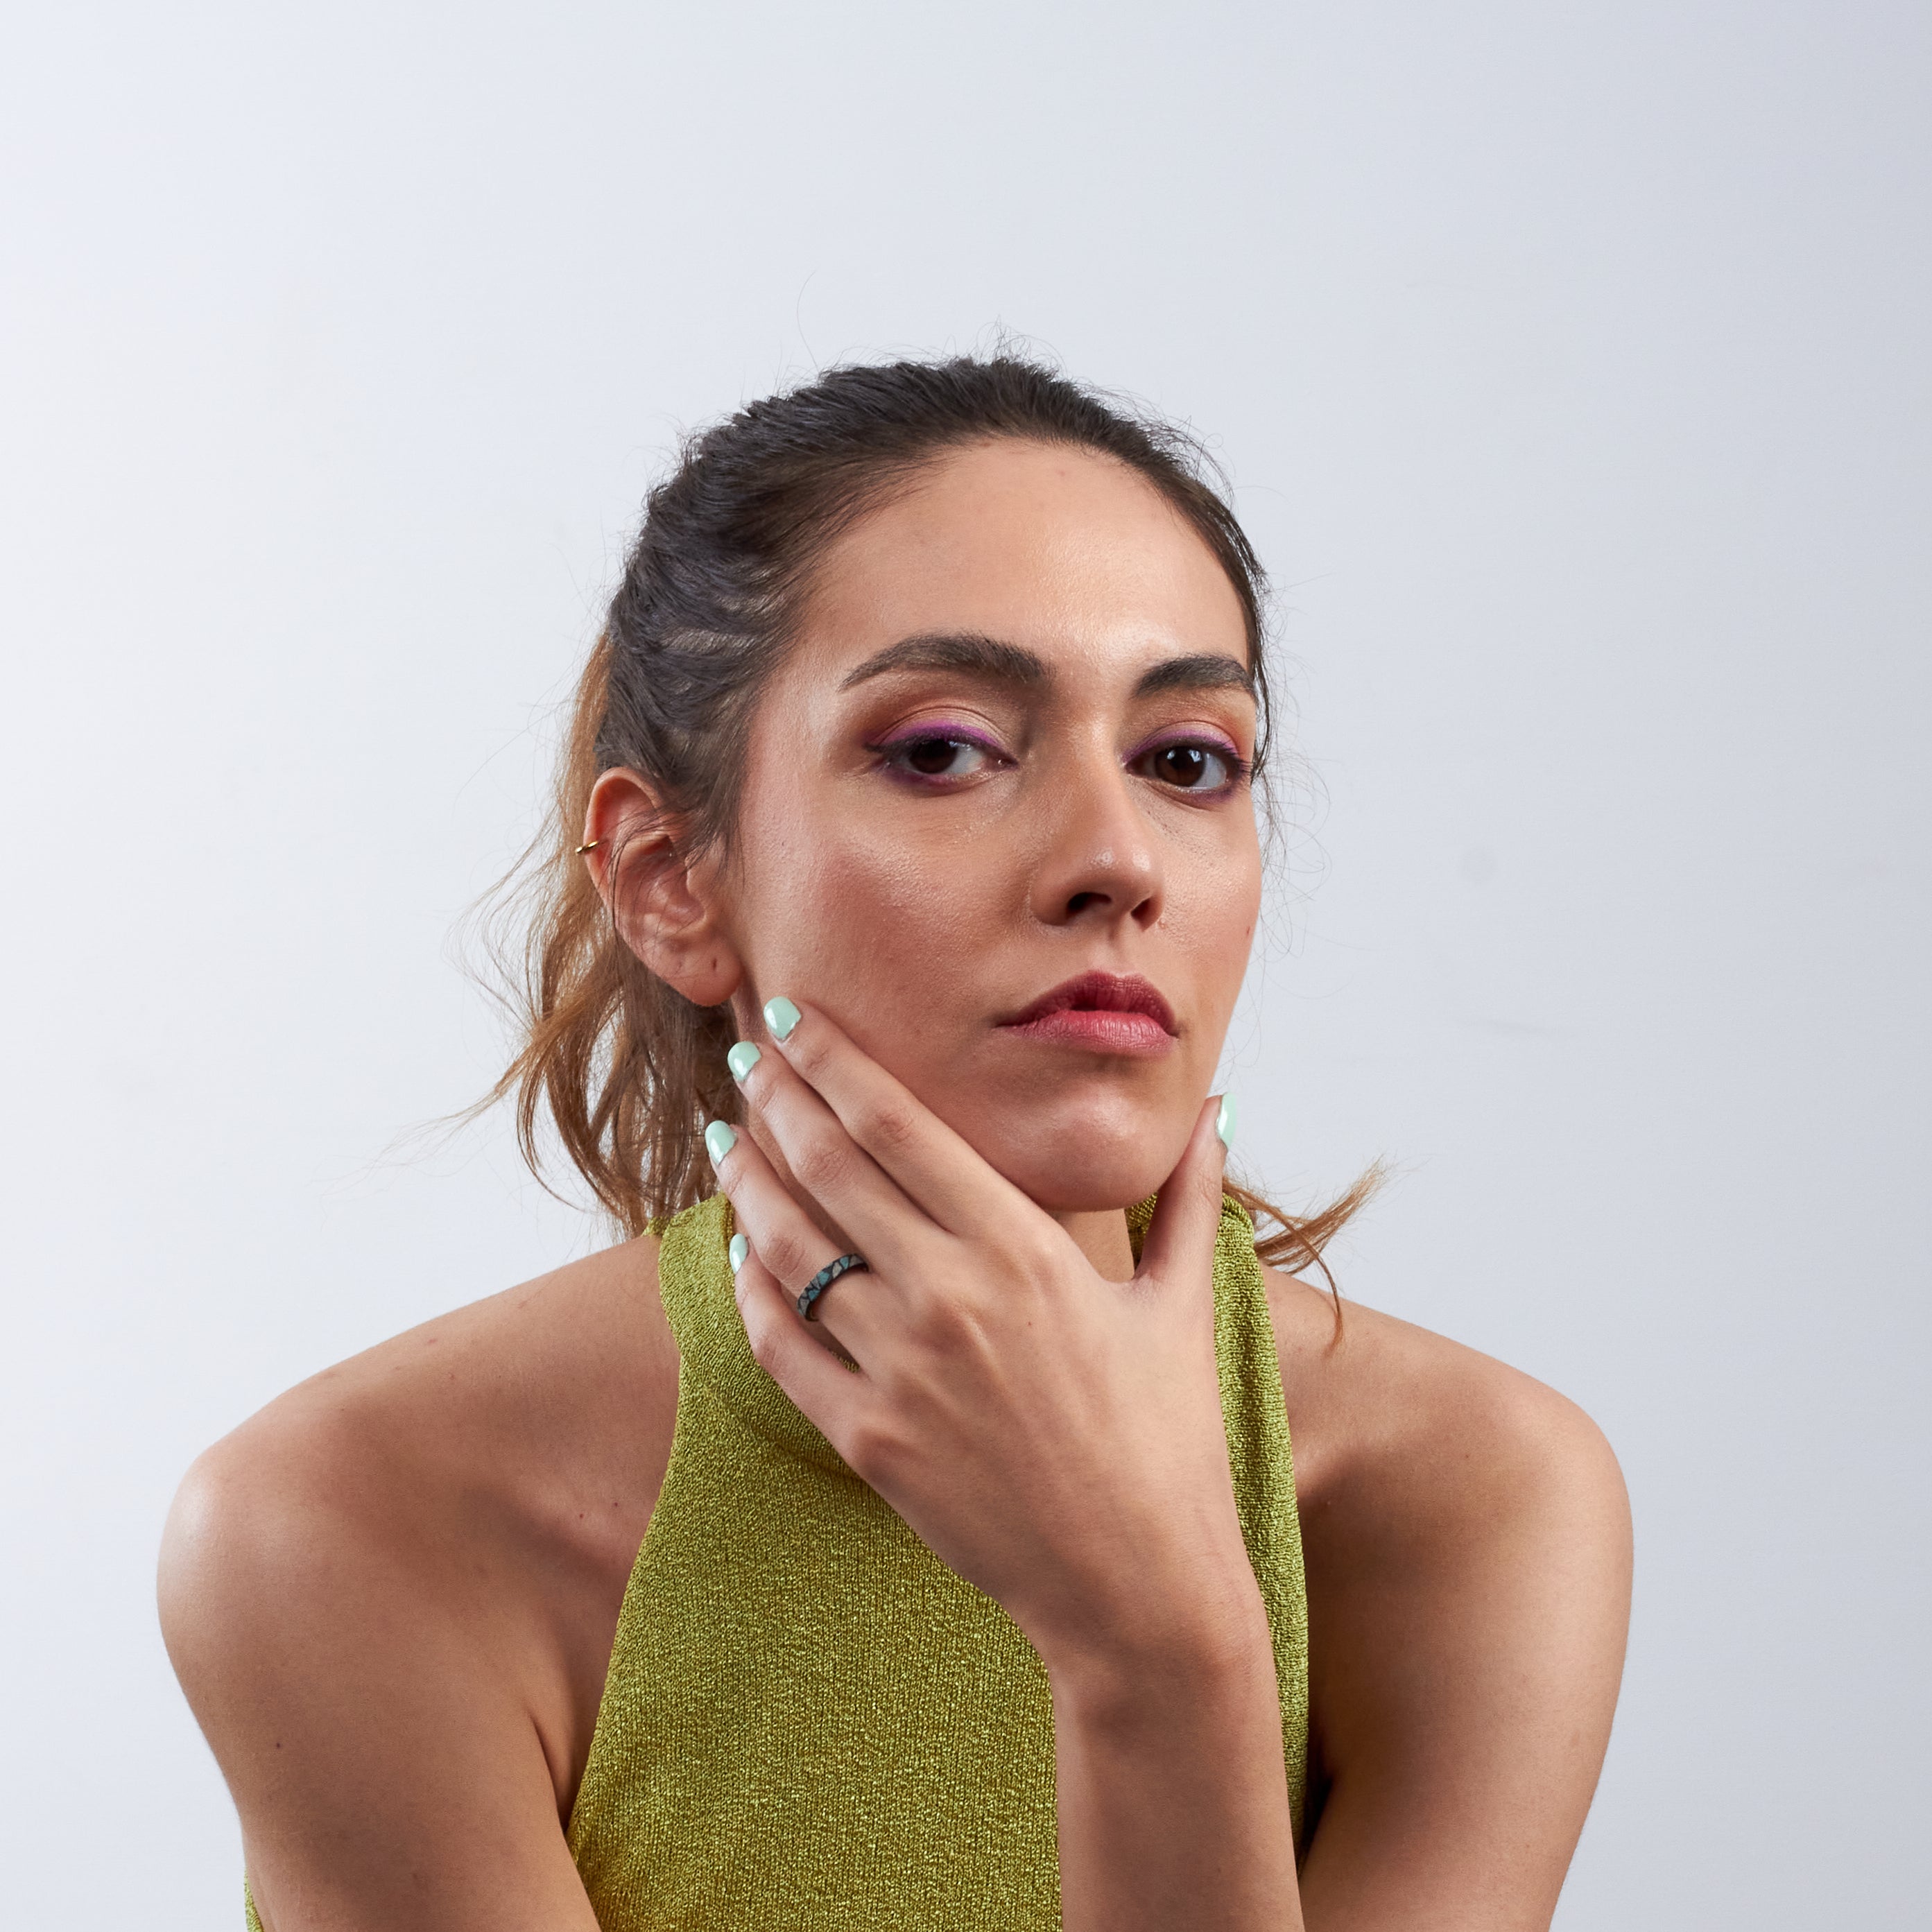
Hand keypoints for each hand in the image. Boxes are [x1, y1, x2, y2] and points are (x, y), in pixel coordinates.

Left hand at [710, 999, 1266, 1676]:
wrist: (1137, 1587)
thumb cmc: (1168, 1441)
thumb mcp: (1184, 1305)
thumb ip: (1189, 1196)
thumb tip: (1221, 1108)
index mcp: (1024, 1248)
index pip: (898, 1124)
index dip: (833, 1062)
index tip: (792, 1019)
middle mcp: (950, 1297)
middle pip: (829, 1166)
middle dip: (775, 1097)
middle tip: (744, 1055)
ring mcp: (899, 1371)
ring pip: (788, 1247)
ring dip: (747, 1179)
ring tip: (727, 1136)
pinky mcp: (867, 1439)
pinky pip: (779, 1343)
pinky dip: (749, 1287)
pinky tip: (741, 1251)